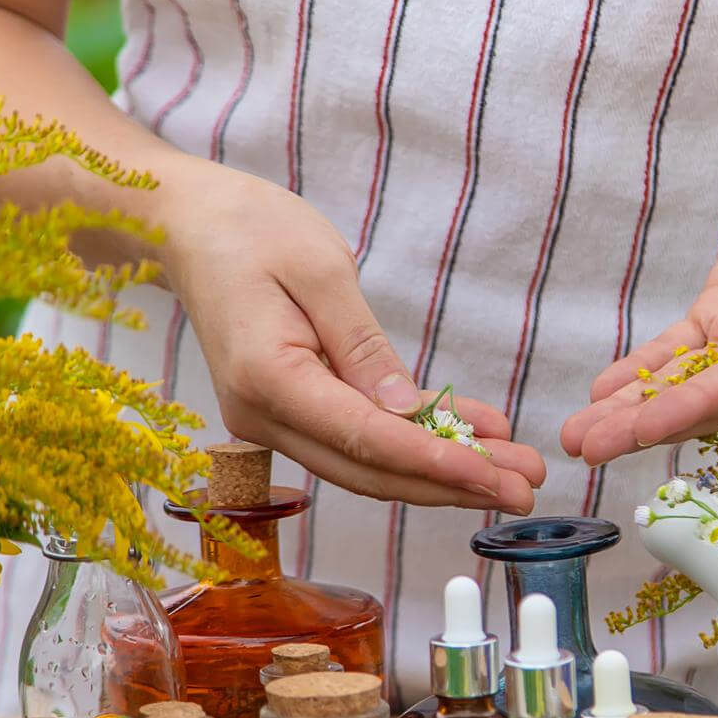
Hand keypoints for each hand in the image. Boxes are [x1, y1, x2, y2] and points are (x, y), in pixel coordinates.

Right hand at [162, 164, 545, 509]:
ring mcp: (274, 421)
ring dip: (441, 472)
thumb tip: (407, 411)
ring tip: (515, 471)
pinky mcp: (291, 412)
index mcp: (267, 379)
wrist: (191, 227)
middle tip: (526, 490)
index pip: (363, 438)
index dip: (433, 463)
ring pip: (368, 465)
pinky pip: (358, 440)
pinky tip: (474, 441)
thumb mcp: (320, 269)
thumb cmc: (250, 231)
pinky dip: (415, 444)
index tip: (494, 477)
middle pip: (370, 470)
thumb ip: (363, 345)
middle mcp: (264, 416)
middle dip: (451, 484)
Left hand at [560, 118, 717, 465]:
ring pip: (690, 385)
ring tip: (577, 437)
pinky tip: (600, 393)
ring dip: (634, 412)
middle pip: (715, 399)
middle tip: (587, 448)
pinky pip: (682, 354)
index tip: (645, 427)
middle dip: (649, 425)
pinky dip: (642, 373)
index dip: (698, 404)